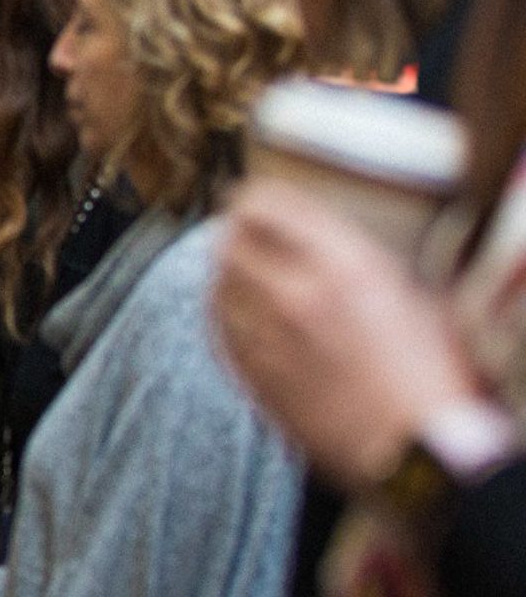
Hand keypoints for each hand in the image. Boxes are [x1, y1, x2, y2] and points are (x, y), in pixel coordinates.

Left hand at [214, 179, 484, 490]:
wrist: (420, 455)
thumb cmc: (435, 380)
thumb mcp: (419, 298)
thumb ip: (368, 266)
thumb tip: (336, 251)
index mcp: (343, 264)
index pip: (268, 204)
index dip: (257, 197)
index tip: (255, 198)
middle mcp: (295, 292)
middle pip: (230, 240)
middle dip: (234, 231)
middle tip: (240, 231)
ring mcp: (268, 337)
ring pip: (216, 285)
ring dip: (224, 272)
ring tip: (234, 269)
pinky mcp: (255, 378)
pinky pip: (218, 333)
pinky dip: (220, 316)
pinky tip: (231, 314)